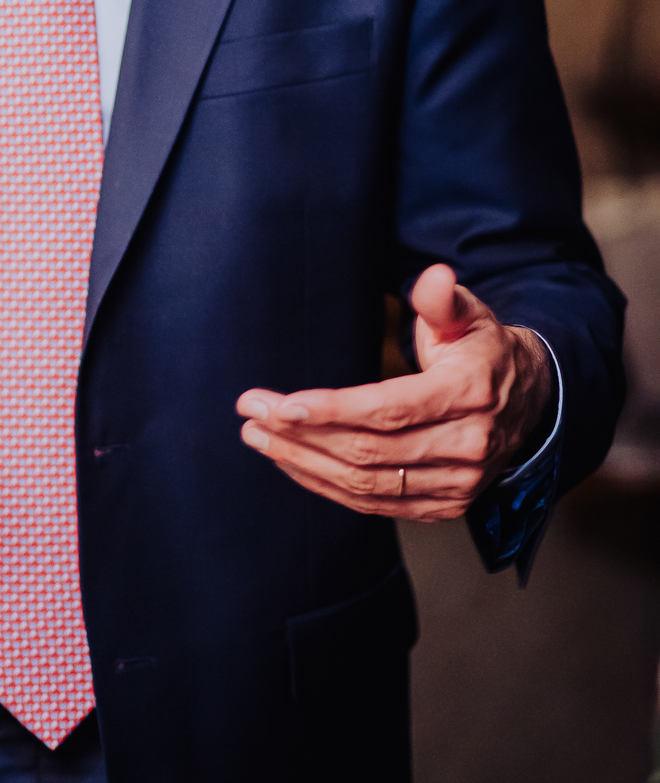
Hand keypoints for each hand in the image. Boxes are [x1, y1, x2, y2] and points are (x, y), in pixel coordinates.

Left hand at [235, 265, 554, 520]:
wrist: (530, 402)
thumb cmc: (483, 349)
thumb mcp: (470, 314)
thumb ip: (443, 299)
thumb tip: (434, 276)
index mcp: (469, 393)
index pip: (390, 410)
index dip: (332, 410)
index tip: (281, 404)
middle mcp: (467, 447)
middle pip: (370, 451)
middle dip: (301, 435)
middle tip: (251, 415)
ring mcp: (458, 485)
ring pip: (367, 484)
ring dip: (304, 463)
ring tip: (259, 438)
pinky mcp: (444, 506)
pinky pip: (376, 504)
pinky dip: (328, 487)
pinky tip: (293, 463)